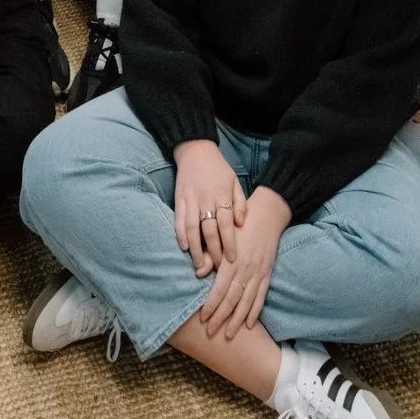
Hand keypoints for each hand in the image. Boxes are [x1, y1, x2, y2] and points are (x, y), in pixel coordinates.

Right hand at [173, 138, 246, 276]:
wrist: (196, 150)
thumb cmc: (218, 169)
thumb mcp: (235, 182)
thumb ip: (240, 203)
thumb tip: (241, 223)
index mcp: (222, 195)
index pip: (226, 224)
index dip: (229, 242)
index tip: (232, 259)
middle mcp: (206, 199)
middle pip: (209, 230)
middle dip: (213, 251)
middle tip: (217, 268)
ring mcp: (191, 199)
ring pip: (192, 228)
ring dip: (195, 249)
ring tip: (199, 265)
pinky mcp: (179, 199)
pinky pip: (179, 220)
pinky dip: (180, 235)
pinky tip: (184, 248)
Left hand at [199, 186, 289, 338]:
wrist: (267, 215)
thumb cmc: (240, 224)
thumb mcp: (223, 236)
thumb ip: (211, 255)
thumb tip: (198, 273)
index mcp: (231, 260)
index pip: (219, 290)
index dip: (210, 306)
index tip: (202, 319)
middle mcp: (245, 270)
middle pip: (231, 300)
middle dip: (220, 318)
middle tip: (211, 334)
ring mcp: (258, 274)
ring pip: (246, 303)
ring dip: (237, 321)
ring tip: (228, 335)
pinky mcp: (267, 274)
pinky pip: (260, 297)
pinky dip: (255, 312)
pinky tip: (249, 324)